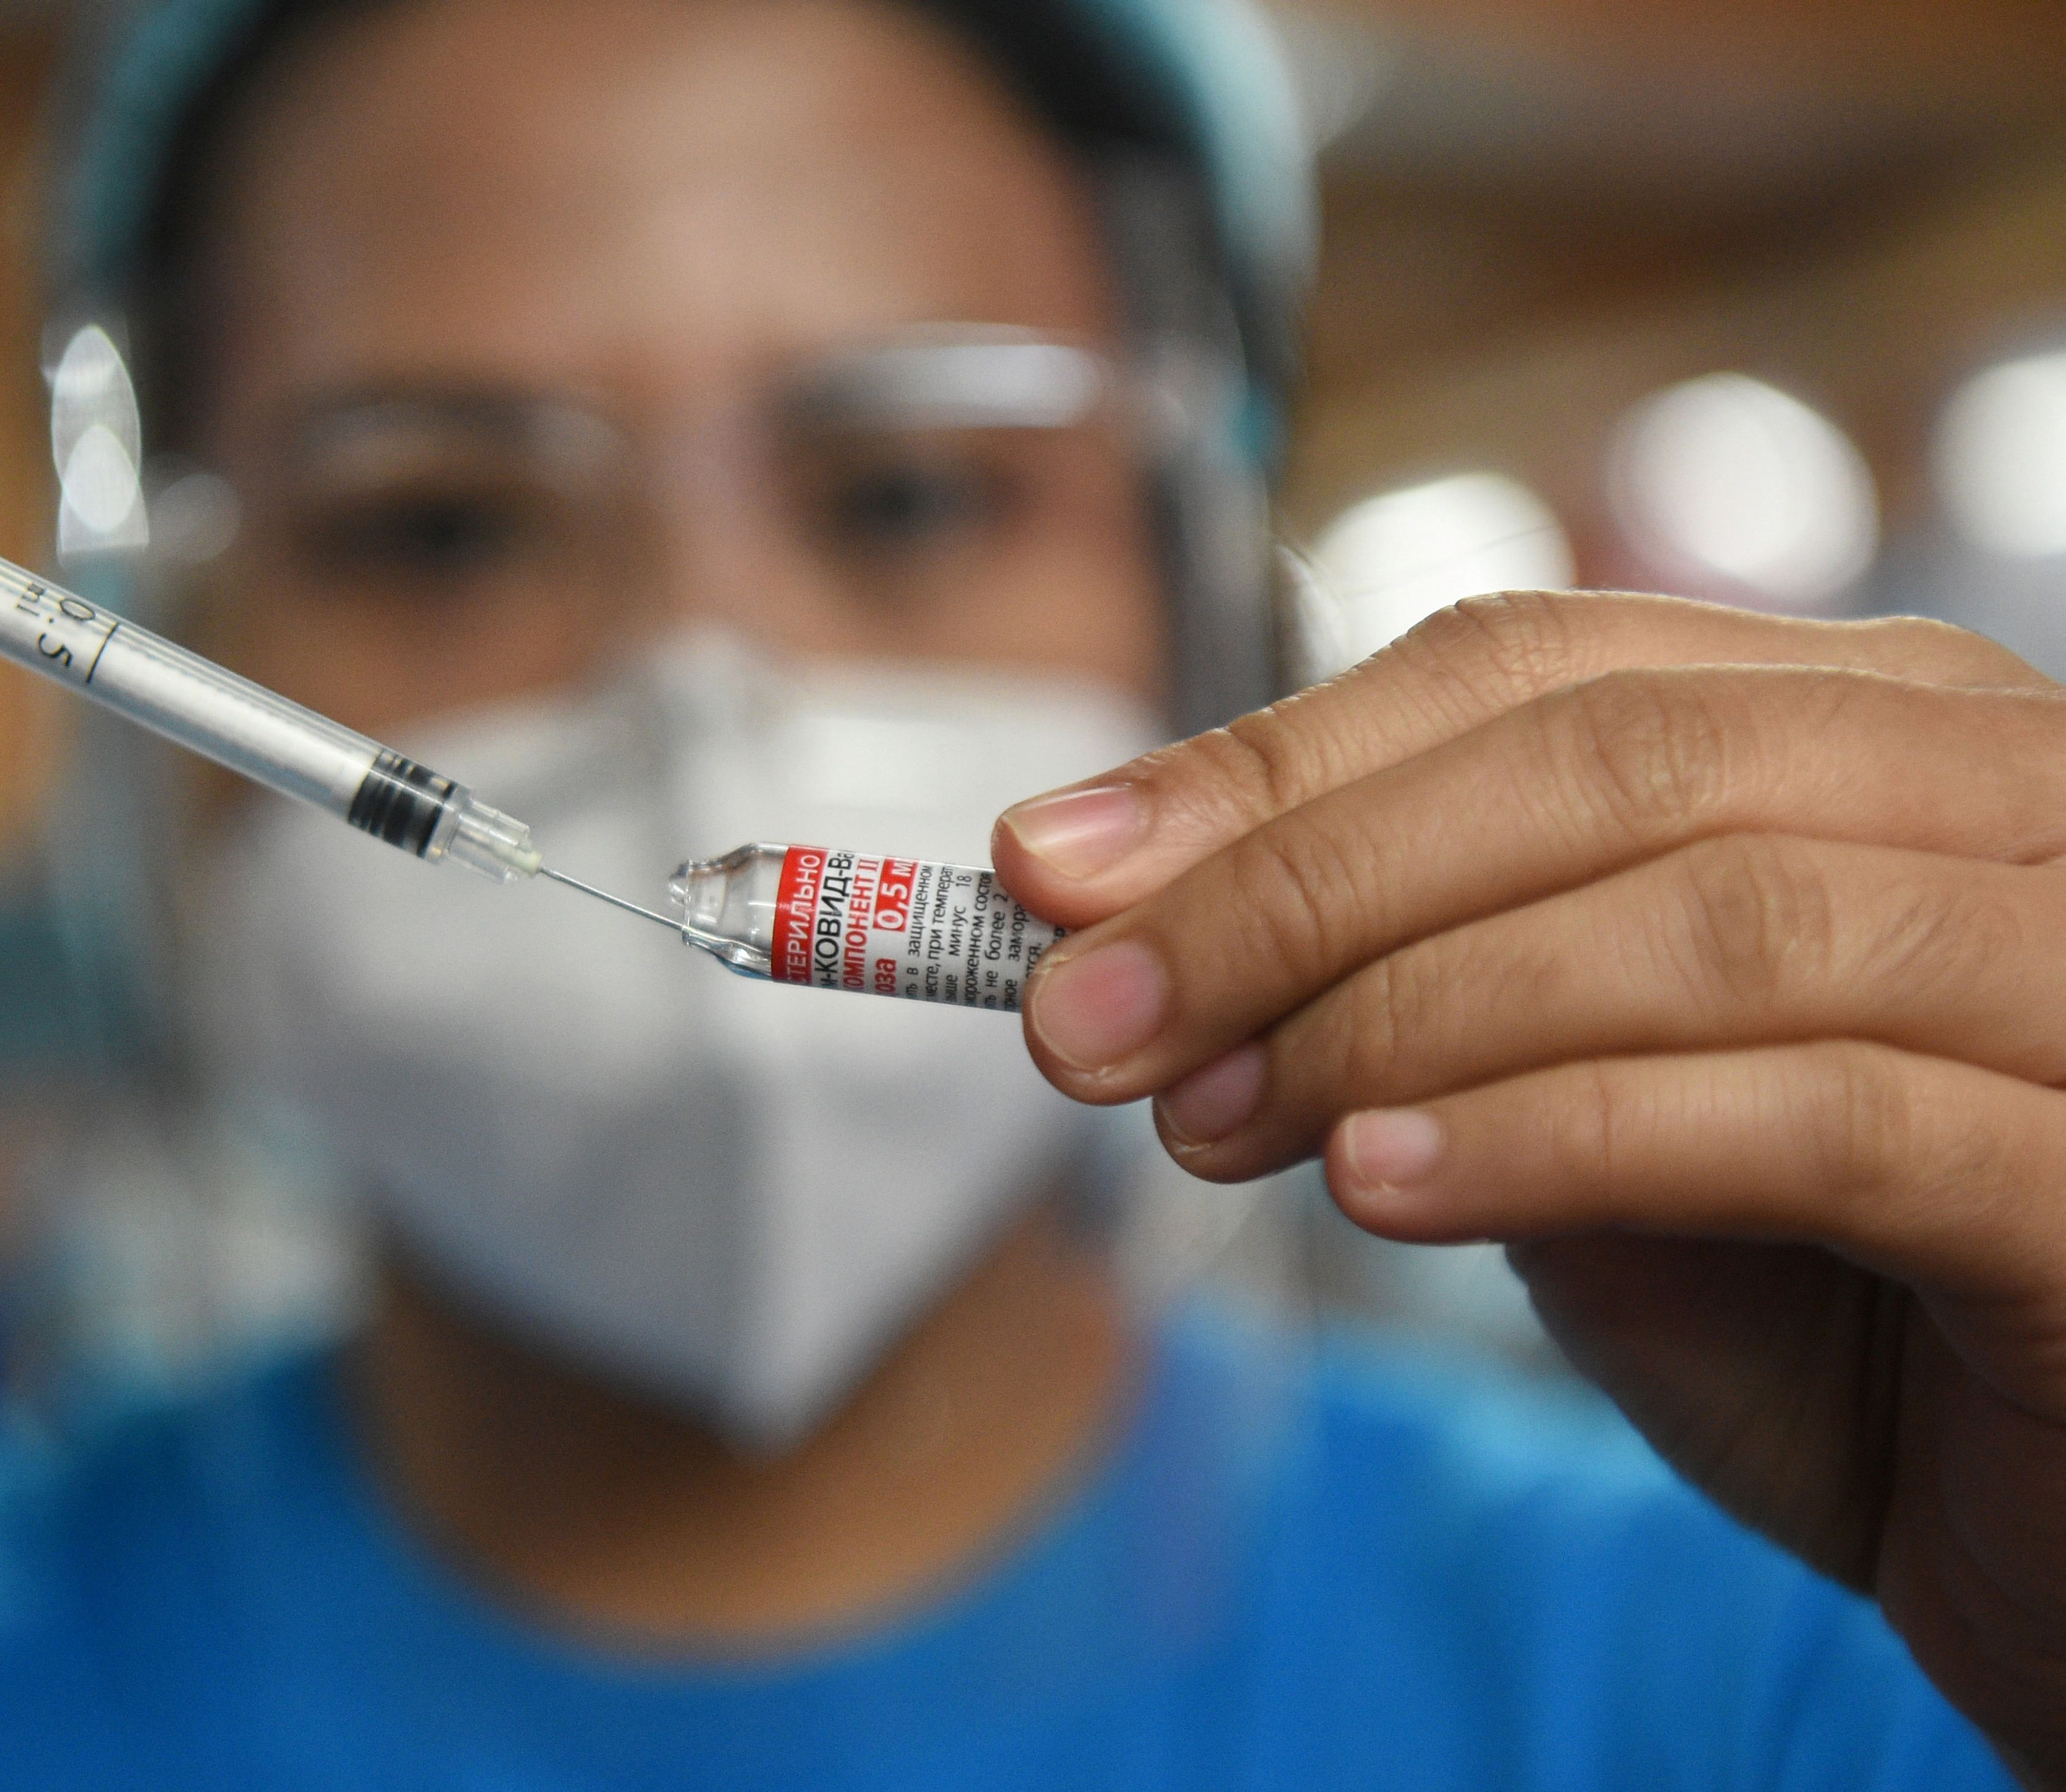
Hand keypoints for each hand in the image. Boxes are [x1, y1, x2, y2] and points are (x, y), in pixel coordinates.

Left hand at [995, 592, 2065, 1779]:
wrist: (2046, 1537)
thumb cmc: (1820, 1317)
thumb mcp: (1581, 1118)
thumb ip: (1421, 998)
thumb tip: (1126, 922)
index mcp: (1872, 728)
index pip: (1536, 670)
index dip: (1273, 763)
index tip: (1048, 870)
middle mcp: (2008, 793)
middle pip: (1603, 761)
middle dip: (1297, 887)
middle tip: (1079, 1018)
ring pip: (1707, 918)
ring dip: (1402, 1013)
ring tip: (1209, 1120)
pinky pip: (1816, 1116)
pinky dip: (1562, 1137)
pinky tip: (1376, 1186)